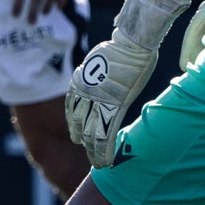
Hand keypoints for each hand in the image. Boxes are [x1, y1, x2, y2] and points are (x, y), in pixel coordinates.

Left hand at [65, 0, 189, 159]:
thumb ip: (95, 76)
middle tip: (90, 156)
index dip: (75, 127)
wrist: (132, 42)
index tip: (77, 139)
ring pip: (91, 133)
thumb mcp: (100, 61)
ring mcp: (99, 101)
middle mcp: (85, 94)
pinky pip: (106, 133)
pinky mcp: (114, 105)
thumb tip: (97, 80)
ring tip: (96, 162)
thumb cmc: (122, 48)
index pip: (72, 110)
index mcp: (80, 82)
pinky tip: (105, 159)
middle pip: (80, 125)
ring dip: (93, 150)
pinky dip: (105, 148)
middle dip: (84, 143)